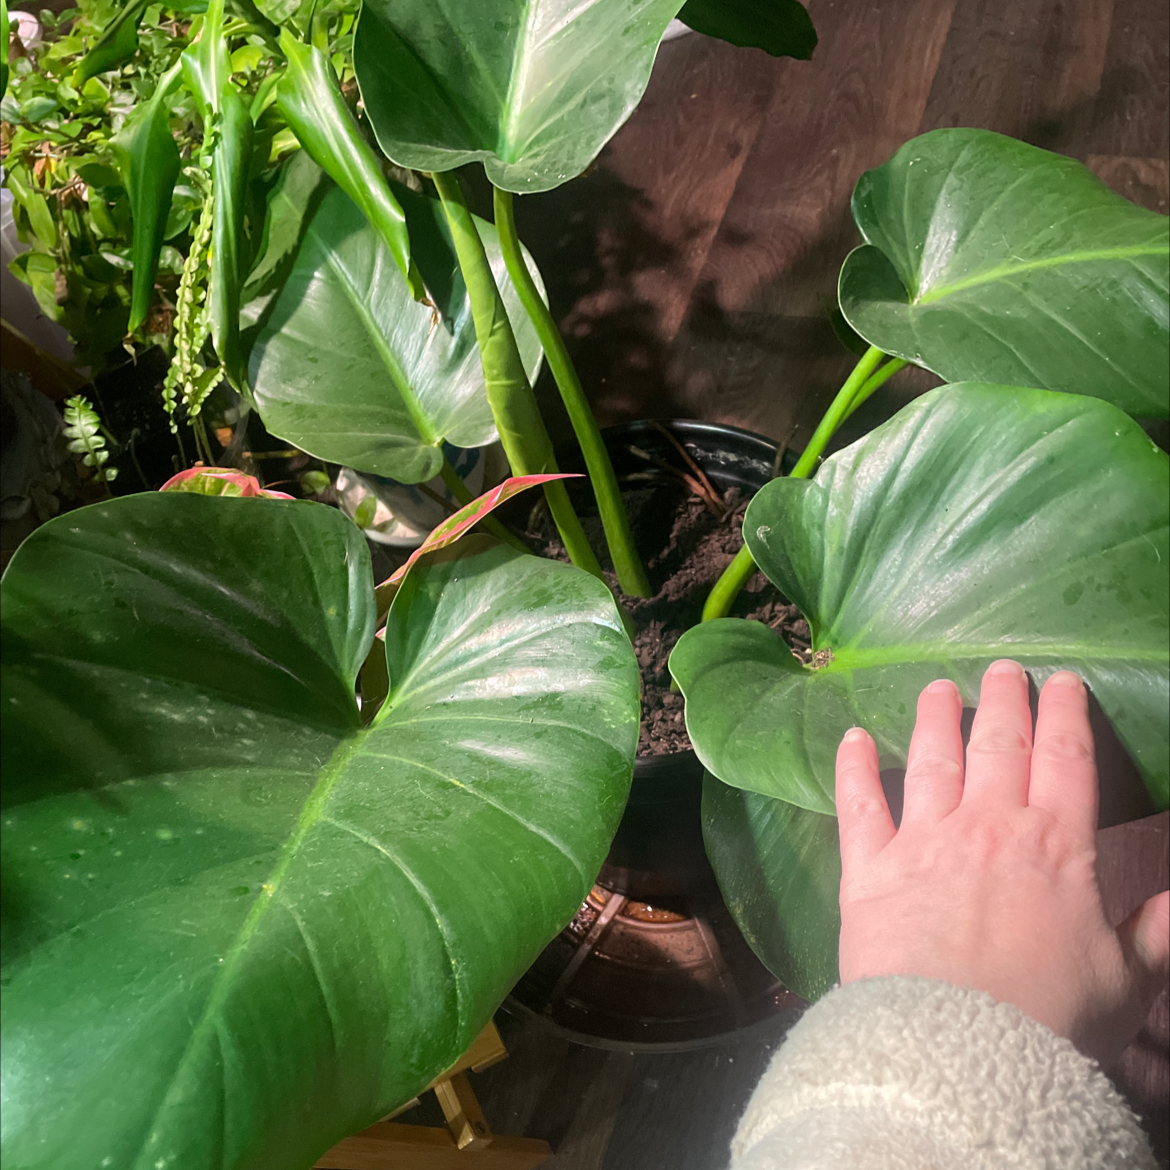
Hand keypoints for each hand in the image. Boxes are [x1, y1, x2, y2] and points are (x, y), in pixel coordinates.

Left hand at [835, 660, 1168, 1066]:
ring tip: (935, 688)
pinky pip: (857, 804)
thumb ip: (1154, 934)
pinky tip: (849, 737)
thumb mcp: (1125, 980)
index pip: (1065, 761)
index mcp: (1054, 845)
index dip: (1065, 715)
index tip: (1061, 681)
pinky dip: (851, 767)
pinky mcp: (867, 866)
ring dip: (933, 719)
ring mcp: (922, 840)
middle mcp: (987, 826)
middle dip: (1002, 701)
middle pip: (997, 745)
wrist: (958, 1047)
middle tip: (1001, 668)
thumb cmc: (1049, 1018)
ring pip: (929, 760)